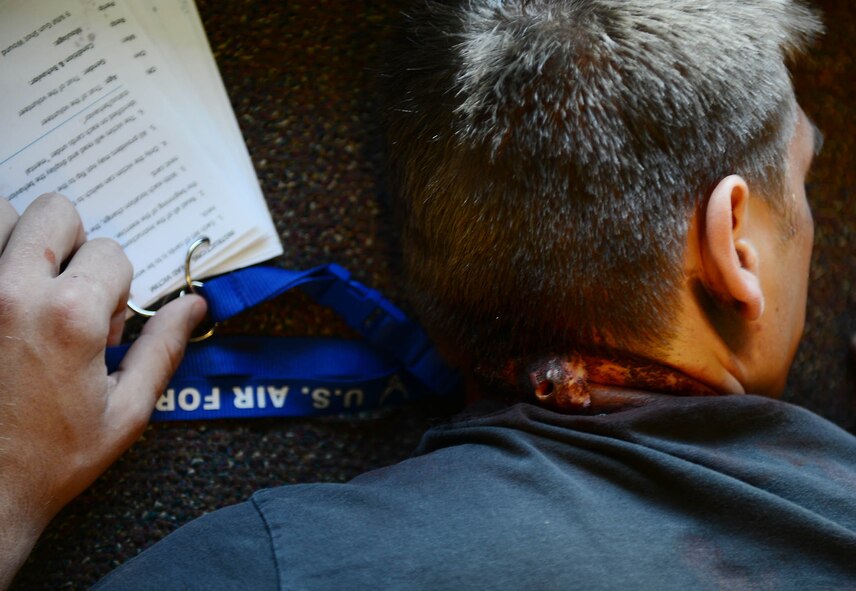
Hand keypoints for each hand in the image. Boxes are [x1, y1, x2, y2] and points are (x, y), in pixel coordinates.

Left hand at [0, 194, 205, 587]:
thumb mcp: (125, 412)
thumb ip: (163, 348)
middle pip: (55, 212)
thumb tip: (194, 305)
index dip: (117, 287)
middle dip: (73, 245)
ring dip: (21, 239)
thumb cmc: (50, 460)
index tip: (102, 325)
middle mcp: (13, 292)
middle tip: (66, 290)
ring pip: (0, 214)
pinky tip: (6, 304)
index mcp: (71, 316)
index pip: (111, 252)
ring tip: (27, 286)